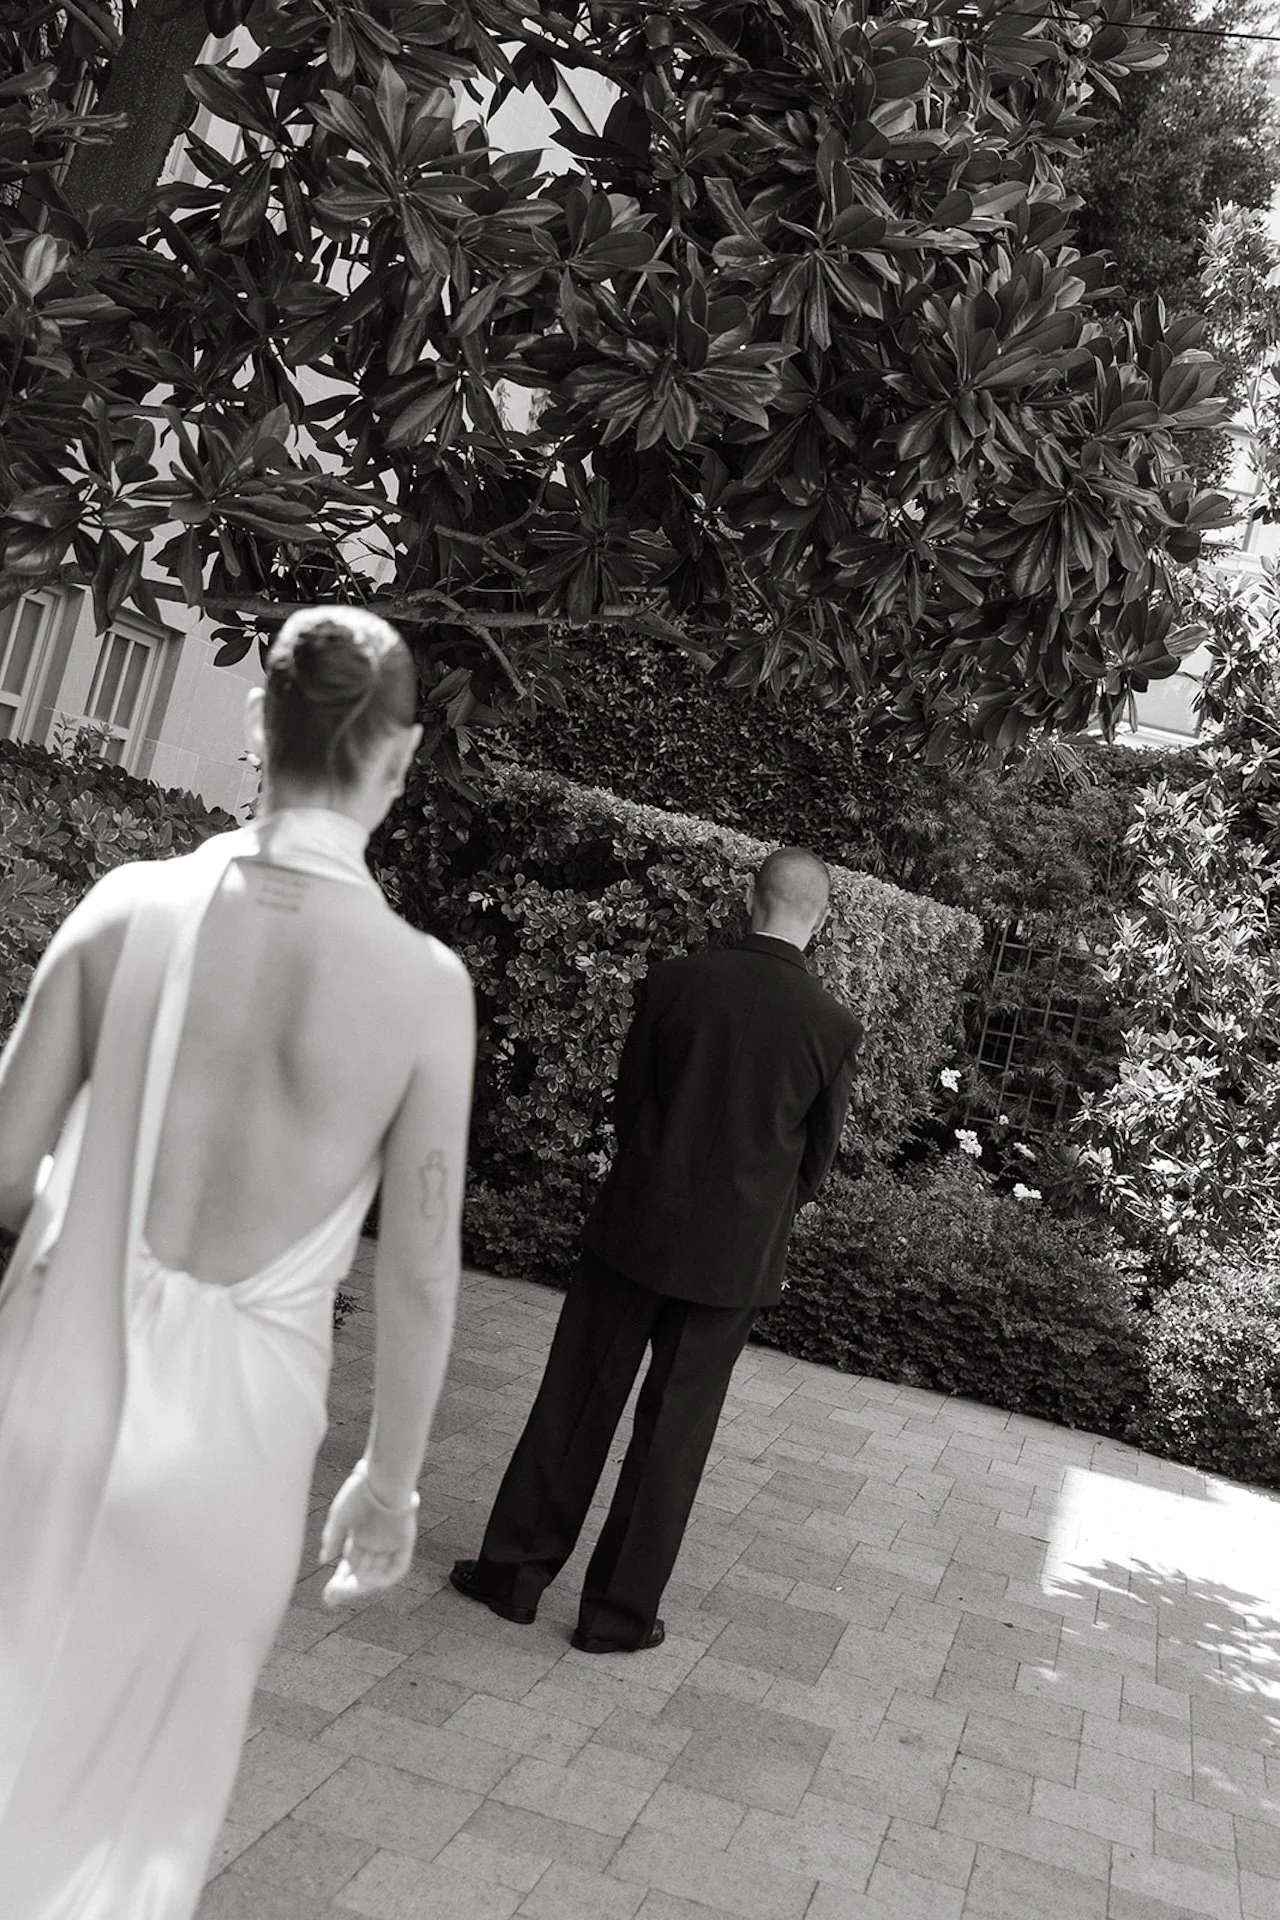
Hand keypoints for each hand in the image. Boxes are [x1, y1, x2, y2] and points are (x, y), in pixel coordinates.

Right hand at [318, 1463, 418, 1607]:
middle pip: (363, 1571)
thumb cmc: (358, 1493)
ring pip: (378, 1572)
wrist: (381, 1477)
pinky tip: (369, 1583)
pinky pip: (398, 1567)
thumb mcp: (339, 1518)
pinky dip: (384, 1578)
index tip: (328, 1594)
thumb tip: (325, 1561)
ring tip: (346, 1590)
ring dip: (363, 1585)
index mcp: (360, 1533)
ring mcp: (390, 1542)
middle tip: (333, 1597)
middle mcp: (376, 1540)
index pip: (351, 1564)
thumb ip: (333, 1539)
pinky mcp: (405, 1541)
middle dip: (348, 1586)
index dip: (340, 1579)